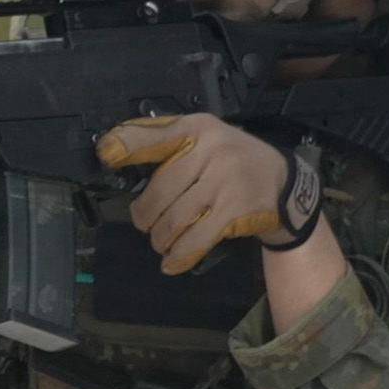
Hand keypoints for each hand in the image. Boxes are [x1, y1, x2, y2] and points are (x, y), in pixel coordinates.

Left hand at [96, 114, 315, 274]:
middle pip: (159, 190)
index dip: (126, 145)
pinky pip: (195, 239)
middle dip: (145, 215)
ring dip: (161, 237)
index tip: (105, 155)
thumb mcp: (205, 137)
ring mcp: (224, 181)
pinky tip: (171, 261)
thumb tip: (116, 153)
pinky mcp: (234, 211)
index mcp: (197, 128)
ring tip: (160, 241)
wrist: (283, 183)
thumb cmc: (233, 159)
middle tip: (144, 223)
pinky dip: (178, 255)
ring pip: (174, 218)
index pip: (154, 134)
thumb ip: (167, 142)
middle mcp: (210, 150)